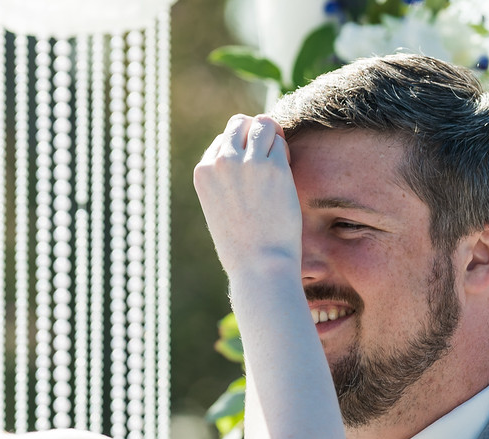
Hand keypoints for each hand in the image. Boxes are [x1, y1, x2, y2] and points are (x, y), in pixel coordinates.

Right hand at [193, 113, 300, 278]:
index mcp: (203, 171)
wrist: (258, 265)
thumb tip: (246, 154)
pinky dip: (285, 154)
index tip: (249, 175)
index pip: (222, 140)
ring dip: (273, 138)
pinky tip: (285, 176)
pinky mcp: (273, 167)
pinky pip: (280, 142)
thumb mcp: (219, 208)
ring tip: (278, 164)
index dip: (240, 152)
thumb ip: (225, 179)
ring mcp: (247, 162)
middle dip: (256, 134)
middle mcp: (221, 161)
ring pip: (263, 124)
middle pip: (240, 123)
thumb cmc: (242, 244)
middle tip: (268, 159)